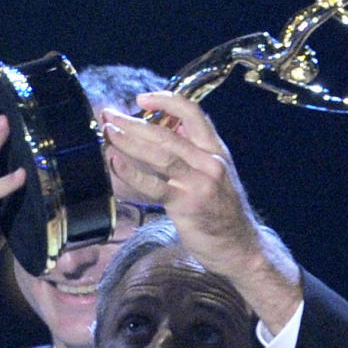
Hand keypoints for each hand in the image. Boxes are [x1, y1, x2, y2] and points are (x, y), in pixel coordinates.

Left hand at [100, 91, 301, 331]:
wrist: (240, 247)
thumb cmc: (222, 214)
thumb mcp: (214, 176)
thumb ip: (192, 155)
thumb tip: (163, 137)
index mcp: (215, 150)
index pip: (192, 112)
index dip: (166, 101)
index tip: (141, 99)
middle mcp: (209, 161)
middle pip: (166, 133)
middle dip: (133, 122)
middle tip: (108, 114)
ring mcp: (199, 182)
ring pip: (159, 154)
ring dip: (129, 141)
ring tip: (108, 132)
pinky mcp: (187, 204)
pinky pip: (154, 186)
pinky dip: (132, 173)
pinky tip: (115, 163)